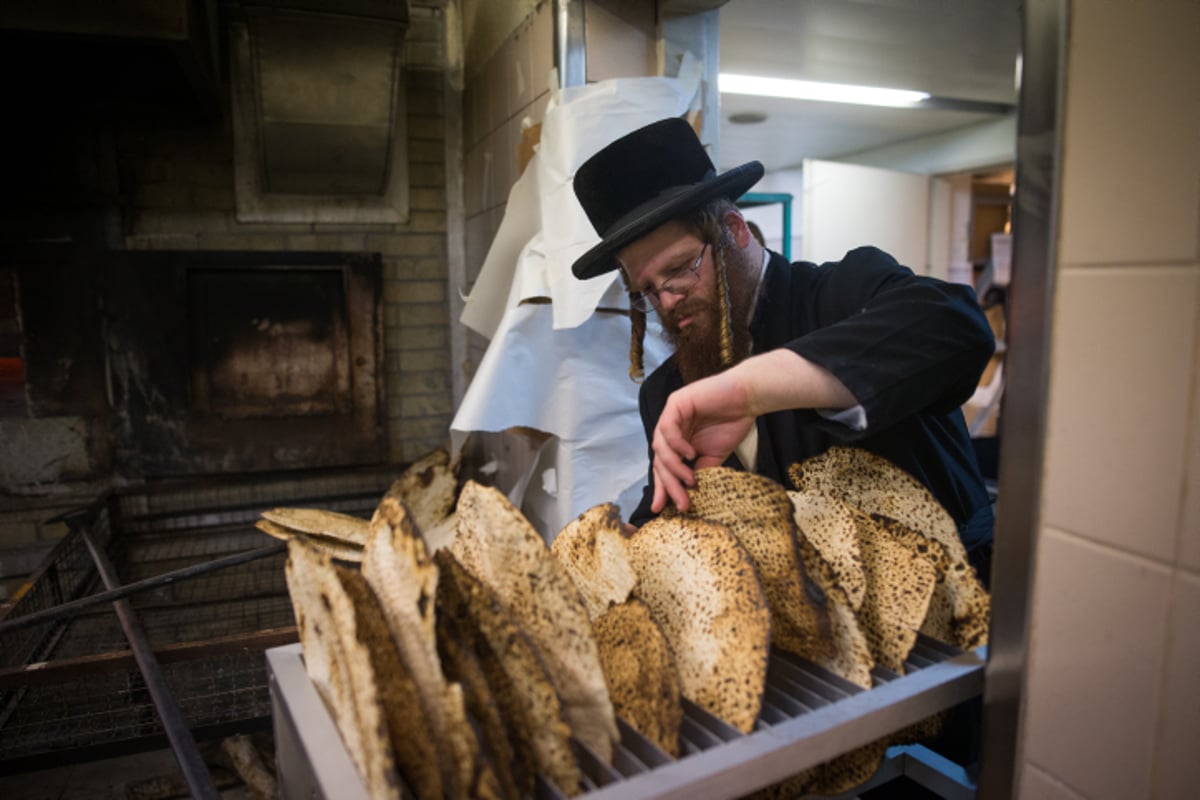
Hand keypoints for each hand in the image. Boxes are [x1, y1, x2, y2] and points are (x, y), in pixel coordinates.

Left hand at [650, 370, 754, 513]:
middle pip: (659, 459)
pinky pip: (668, 428)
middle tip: (680, 502)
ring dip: (673, 467)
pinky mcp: (676, 403)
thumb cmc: (733, 422)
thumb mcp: (714, 456)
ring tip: (688, 479)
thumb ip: (699, 471)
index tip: (661, 508)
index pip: (663, 466)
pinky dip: (677, 444)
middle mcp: (671, 428)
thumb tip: (688, 492)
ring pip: (661, 446)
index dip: (662, 487)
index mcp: (678, 440)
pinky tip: (690, 454)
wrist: (749, 398)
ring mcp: (671, 415)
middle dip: (668, 483)